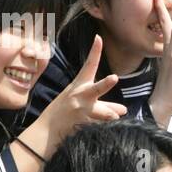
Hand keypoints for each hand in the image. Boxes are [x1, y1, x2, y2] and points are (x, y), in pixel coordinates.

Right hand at [38, 36, 126, 154]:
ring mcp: (82, 111)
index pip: (89, 66)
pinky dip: (105, 130)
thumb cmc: (65, 112)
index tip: (99, 38)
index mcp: (78, 86)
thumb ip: (105, 106)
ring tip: (118, 115)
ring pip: (102, 112)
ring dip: (110, 114)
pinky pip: (100, 126)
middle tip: (114, 78)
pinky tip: (106, 133)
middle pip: (95, 89)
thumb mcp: (82, 103)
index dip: (95, 52)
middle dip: (104, 84)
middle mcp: (80, 97)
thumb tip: (125, 111)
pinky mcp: (82, 125)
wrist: (46, 131)